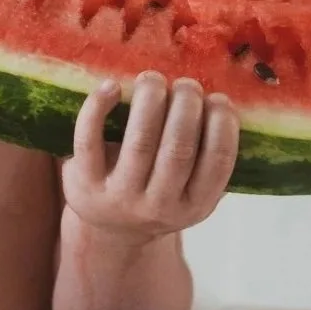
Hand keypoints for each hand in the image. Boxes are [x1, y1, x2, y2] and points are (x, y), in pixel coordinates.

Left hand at [62, 72, 238, 241]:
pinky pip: (89, 140)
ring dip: (150, 99)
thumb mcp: (192, 190)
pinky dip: (99, 107)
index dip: (222, 123)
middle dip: (186, 104)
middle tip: (186, 85)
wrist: (110, 229)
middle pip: (178, 148)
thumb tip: (225, 103)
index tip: (218, 98)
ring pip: (139, 141)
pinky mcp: (85, 183)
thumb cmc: (160, 193)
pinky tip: (112, 86)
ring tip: (154, 80)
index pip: (218, 162)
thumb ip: (210, 157)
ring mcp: (120, 197)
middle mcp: (159, 207)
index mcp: (195, 206)